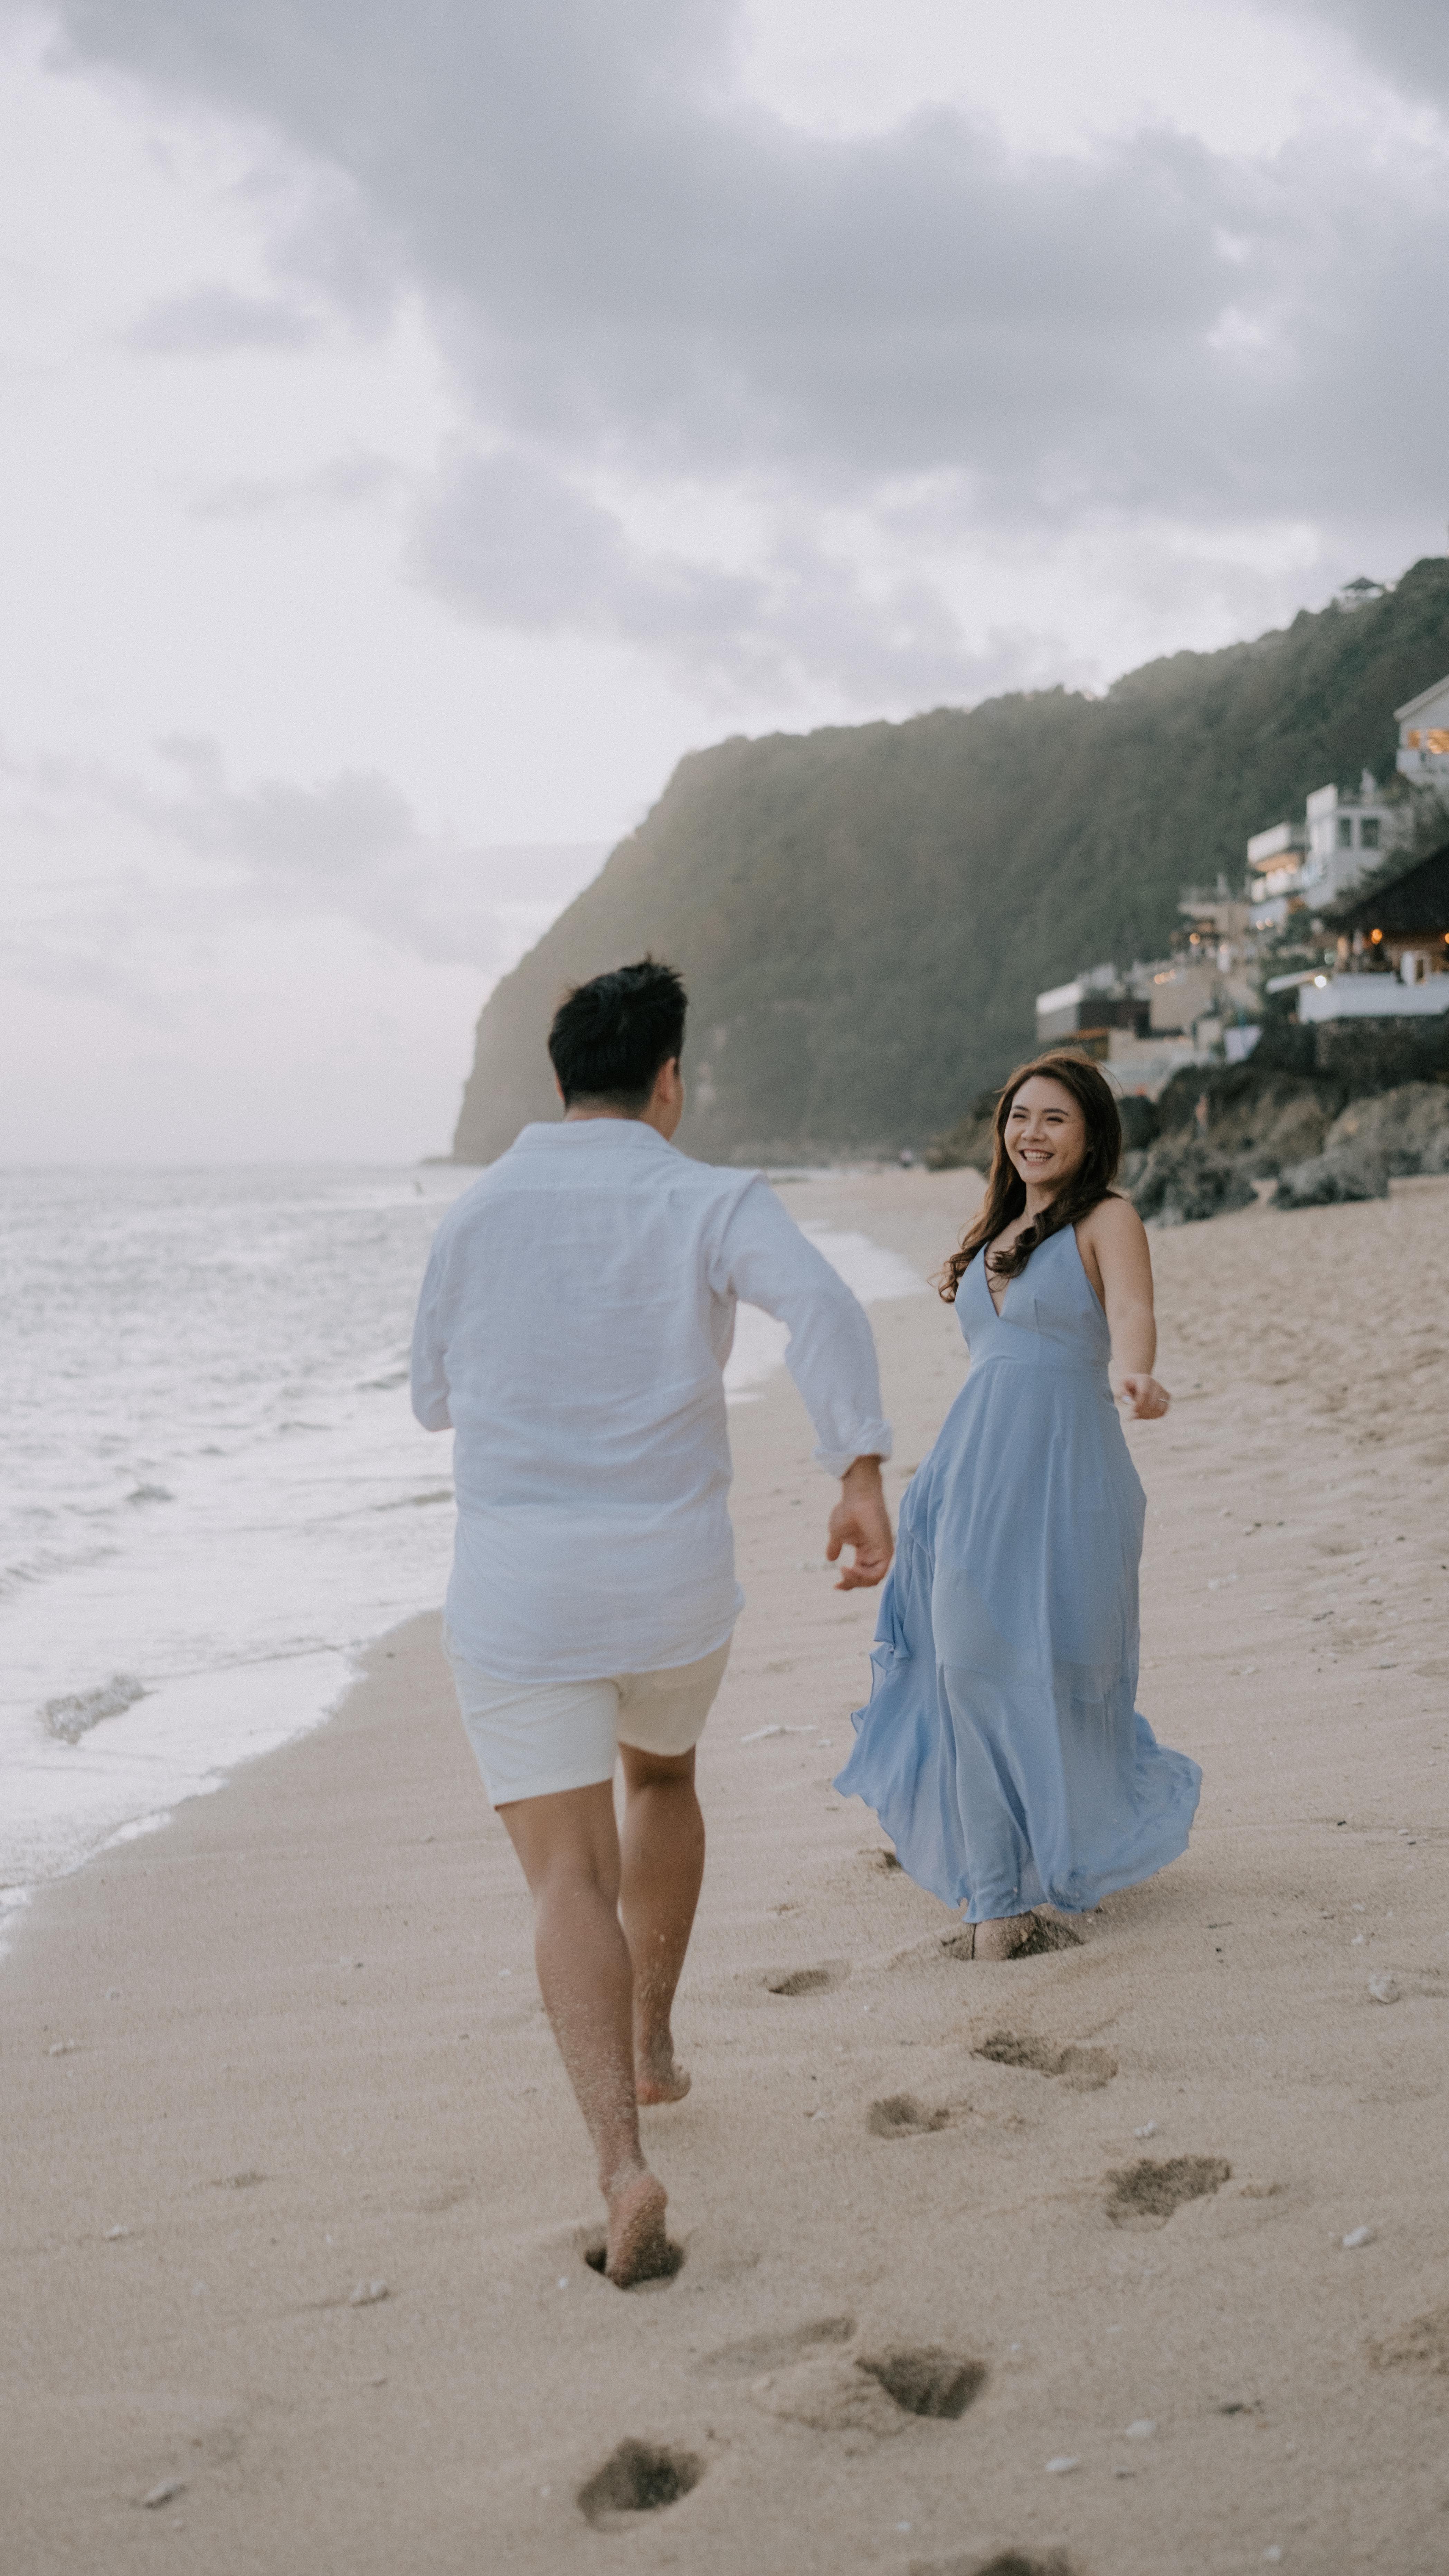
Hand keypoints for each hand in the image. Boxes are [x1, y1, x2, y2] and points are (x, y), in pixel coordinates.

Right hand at [826, 1456, 893, 1589]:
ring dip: (857, 1581)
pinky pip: (878, 1572)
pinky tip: (852, 1569)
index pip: (859, 1574)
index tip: (834, 1587)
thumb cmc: (847, 1511)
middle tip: (840, 1581)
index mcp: (864, 1551)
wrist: (856, 1498)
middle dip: (852, 1584)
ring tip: (845, 1572)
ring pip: (873, 1579)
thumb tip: (830, 1559)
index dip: (847, 1583)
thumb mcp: (836, 1534)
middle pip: (867, 1580)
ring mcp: (881, 1552)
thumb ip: (835, 1547)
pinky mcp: (886, 1550)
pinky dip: (864, 1575)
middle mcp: (874, 1554)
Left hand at [1117, 1372, 1169, 1419]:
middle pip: (1153, 1403)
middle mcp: (1156, 1385)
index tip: (1131, 1411)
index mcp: (1145, 1379)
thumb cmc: (1127, 1385)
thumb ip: (1121, 1392)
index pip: (1145, 1393)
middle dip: (1142, 1412)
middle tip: (1133, 1416)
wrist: (1136, 1382)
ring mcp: (1163, 1391)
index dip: (1138, 1405)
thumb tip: (1128, 1401)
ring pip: (1160, 1408)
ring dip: (1148, 1416)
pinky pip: (1163, 1411)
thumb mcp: (1120, 1385)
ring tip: (1138, 1416)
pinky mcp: (1166, 1399)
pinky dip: (1154, 1416)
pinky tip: (1145, 1415)